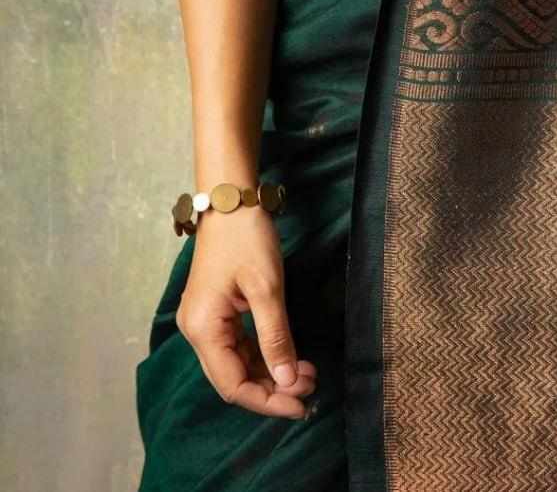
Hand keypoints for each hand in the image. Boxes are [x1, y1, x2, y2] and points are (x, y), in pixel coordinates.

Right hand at [175, 206, 315, 418]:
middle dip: (272, 388)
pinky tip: (289, 357)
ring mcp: (205, 321)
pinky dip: (263, 354)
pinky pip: (238, 345)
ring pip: (237, 363)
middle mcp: (197, 331)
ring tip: (307, 373)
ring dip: (270, 372)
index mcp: (204, 329)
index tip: (301, 405)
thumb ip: (276, 337)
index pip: (233, 385)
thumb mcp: (267, 288)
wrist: (231, 200)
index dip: (267, 401)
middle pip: (233, 378)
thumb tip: (288, 382)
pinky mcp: (216, 311)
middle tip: (311, 387)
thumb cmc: (247, 238)